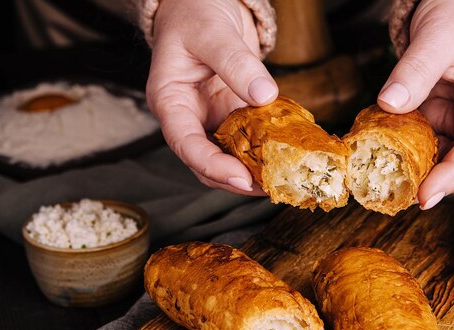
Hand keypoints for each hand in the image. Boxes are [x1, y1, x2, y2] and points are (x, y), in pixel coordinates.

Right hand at [146, 0, 277, 194]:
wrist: (203, 0)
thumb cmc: (194, 10)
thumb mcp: (212, 32)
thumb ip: (236, 63)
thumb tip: (264, 96)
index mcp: (170, 102)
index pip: (186, 145)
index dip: (212, 167)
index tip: (241, 178)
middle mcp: (188, 118)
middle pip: (206, 163)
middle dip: (236, 179)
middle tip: (269, 186)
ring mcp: (210, 119)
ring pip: (227, 158)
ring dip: (251, 172)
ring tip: (280, 179)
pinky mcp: (230, 116)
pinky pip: (246, 141)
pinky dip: (262, 151)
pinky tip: (283, 156)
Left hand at [377, 0, 453, 208]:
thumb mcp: (438, 36)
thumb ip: (416, 70)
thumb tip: (390, 104)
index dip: (452, 177)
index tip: (424, 196)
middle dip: (431, 183)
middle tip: (397, 197)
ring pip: (437, 160)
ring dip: (413, 173)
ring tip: (384, 183)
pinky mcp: (433, 120)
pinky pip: (419, 145)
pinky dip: (401, 154)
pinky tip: (381, 159)